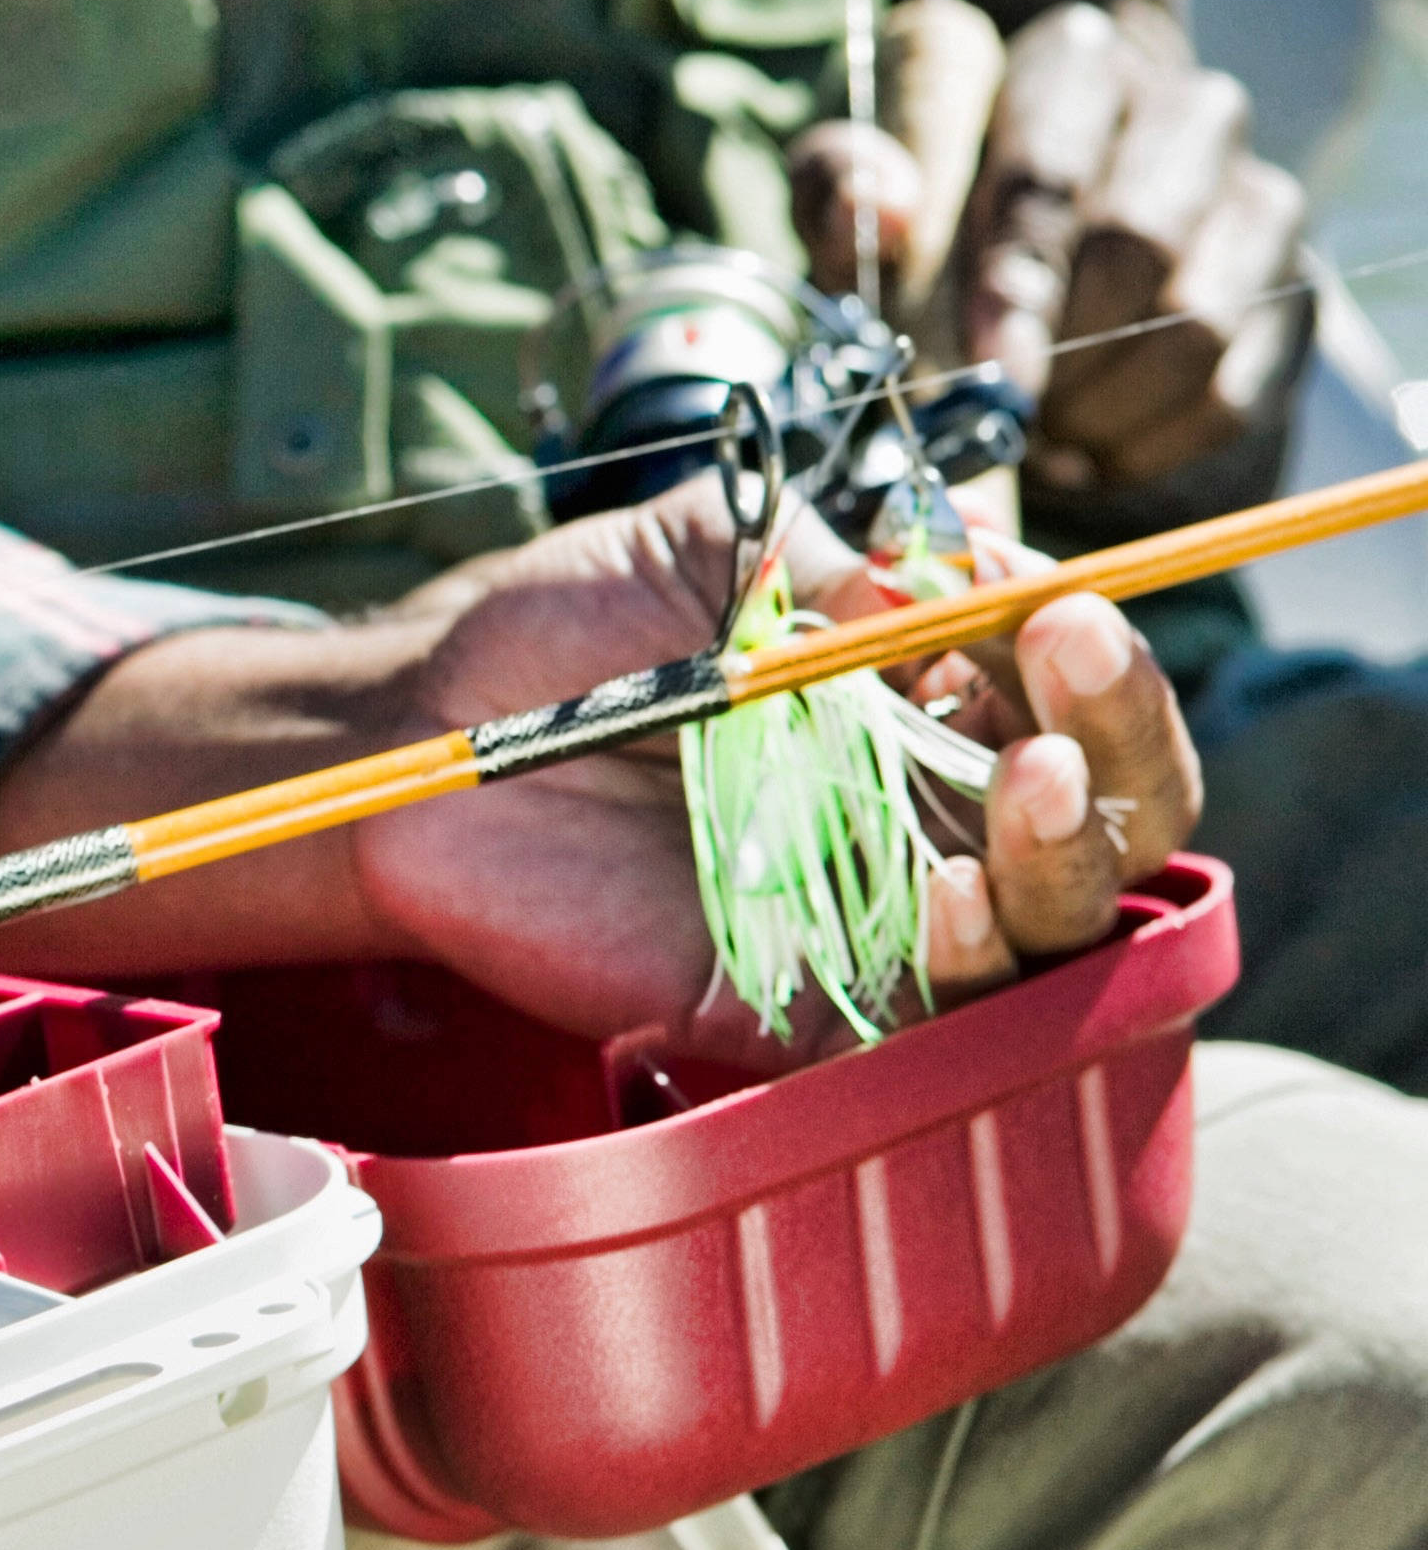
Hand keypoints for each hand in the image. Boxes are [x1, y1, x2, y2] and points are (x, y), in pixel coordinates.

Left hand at [0, 485, 1201, 1065]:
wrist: (426, 737)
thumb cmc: (558, 637)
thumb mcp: (704, 544)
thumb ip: (828, 555)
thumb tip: (934, 592)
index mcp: (920, 698)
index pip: (1073, 694)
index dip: (1092, 648)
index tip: (1050, 594)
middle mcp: (919, 808)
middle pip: (1108, 807)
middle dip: (1123, 732)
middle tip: (1070, 660)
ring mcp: (871, 910)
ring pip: (1052, 914)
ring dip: (1075, 843)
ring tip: (1033, 774)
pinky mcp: (800, 998)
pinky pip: (928, 1004)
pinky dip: (970, 950)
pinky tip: (954, 891)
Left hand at [793, 2, 1306, 493]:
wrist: (1054, 218)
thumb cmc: (935, 202)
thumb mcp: (856, 179)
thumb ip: (840, 178)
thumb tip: (881, 204)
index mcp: (1072, 65)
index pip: (1050, 170)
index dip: (1016, 280)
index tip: (985, 369)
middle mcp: (1186, 111)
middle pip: (1138, 244)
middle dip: (1059, 351)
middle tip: (999, 411)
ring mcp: (1256, 197)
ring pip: (1201, 322)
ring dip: (1102, 406)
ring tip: (1034, 436)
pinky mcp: (1294, 289)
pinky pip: (1234, 392)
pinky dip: (1149, 445)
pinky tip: (1085, 454)